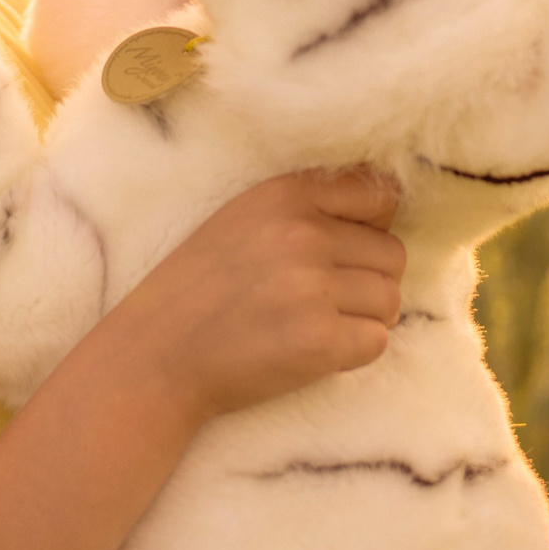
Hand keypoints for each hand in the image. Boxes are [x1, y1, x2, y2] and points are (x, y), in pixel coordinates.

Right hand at [100, 169, 405, 427]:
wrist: (155, 355)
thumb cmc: (202, 289)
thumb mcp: (244, 219)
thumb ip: (307, 209)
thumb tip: (386, 215)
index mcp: (286, 194)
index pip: (381, 196)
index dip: (373, 229)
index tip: (345, 255)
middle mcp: (303, 233)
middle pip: (393, 254)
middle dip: (370, 282)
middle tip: (328, 303)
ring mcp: (311, 287)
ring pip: (391, 299)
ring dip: (366, 319)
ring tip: (319, 327)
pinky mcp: (318, 340)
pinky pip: (377, 341)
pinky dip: (355, 352)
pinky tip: (316, 352)